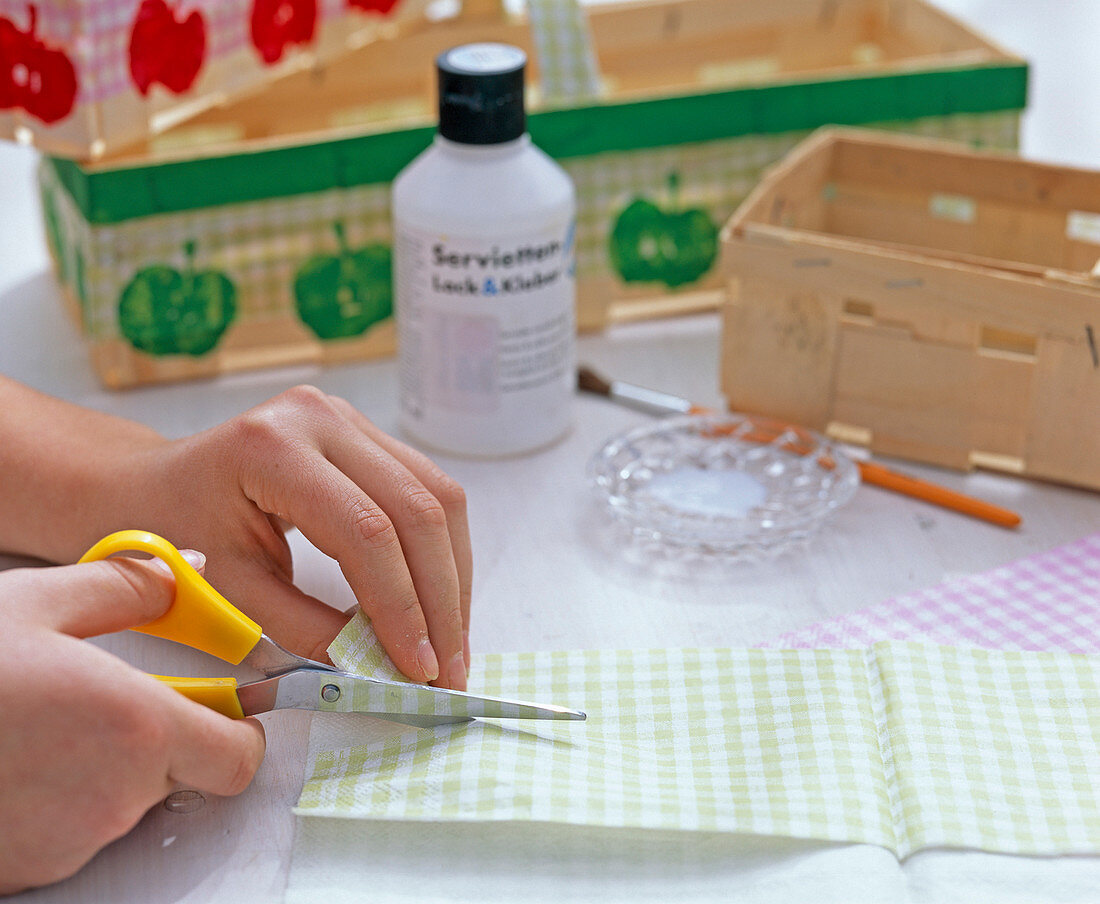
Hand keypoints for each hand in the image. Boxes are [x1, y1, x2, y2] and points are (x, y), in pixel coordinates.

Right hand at [0, 555, 264, 893]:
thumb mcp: (38, 603)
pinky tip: (20, 760)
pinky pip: (76, 829)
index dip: (238, 730)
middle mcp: (117, 796)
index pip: (239, 756)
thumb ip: (129, 587)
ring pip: (127, 801)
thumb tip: (186, 570)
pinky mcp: (34, 867)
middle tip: (112, 698)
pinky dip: (65, 797)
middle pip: (184, 774)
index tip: (221, 705)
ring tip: (48, 723)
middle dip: (168, 738)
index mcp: (138, 727)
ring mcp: (72, 840)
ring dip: (109, 766)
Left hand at [91, 386, 470, 689]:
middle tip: (450, 668)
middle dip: (442, 599)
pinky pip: (429, 492)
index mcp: (273, 449)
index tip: (419, 668)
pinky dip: (441, 554)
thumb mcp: (231, 590)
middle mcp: (322, 417)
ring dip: (453, 577)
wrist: (155, 484)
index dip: (402, 605)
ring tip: (452, 642)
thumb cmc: (178, 534)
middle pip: (418, 509)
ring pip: (440, 498)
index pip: (366, 531)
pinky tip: (439, 601)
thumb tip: (381, 668)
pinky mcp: (369, 433)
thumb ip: (306, 629)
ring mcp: (351, 417)